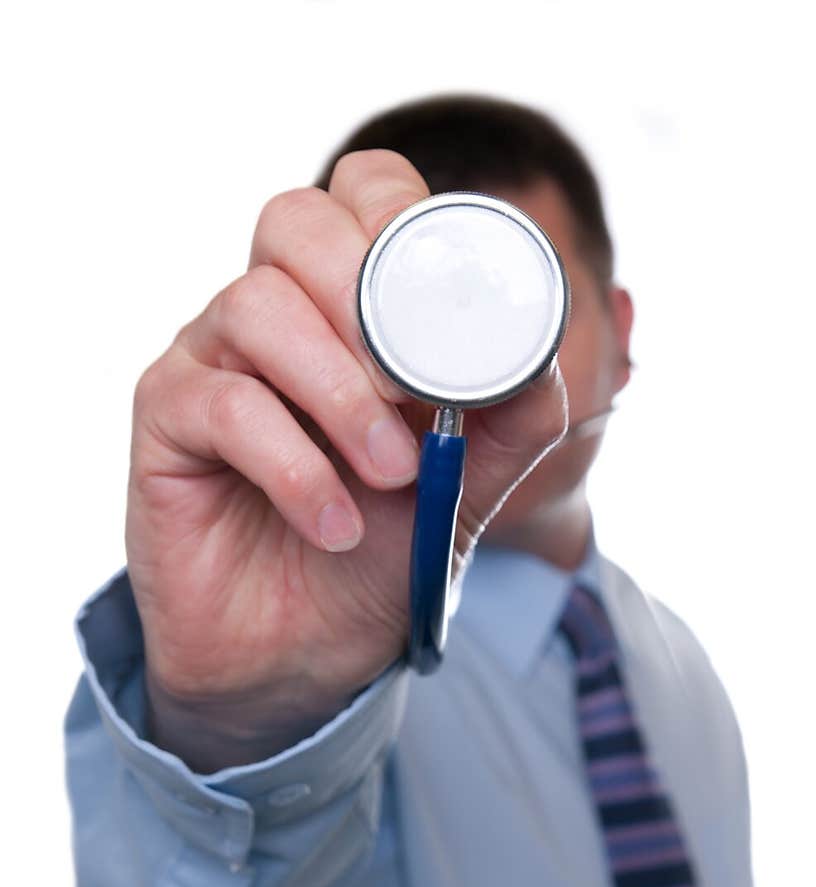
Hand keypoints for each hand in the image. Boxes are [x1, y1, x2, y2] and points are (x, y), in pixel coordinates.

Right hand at [127, 150, 567, 767]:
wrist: (298, 657)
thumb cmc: (373, 559)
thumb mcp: (464, 492)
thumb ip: (506, 423)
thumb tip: (540, 356)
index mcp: (347, 306)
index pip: (364, 190)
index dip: (403, 215)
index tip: (446, 303)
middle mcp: (274, 315)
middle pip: (296, 219)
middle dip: (368, 297)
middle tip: (415, 394)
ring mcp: (212, 358)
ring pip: (258, 305)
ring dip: (340, 393)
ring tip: (393, 477)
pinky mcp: (166, 418)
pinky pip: (223, 401)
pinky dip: (295, 466)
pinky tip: (335, 524)